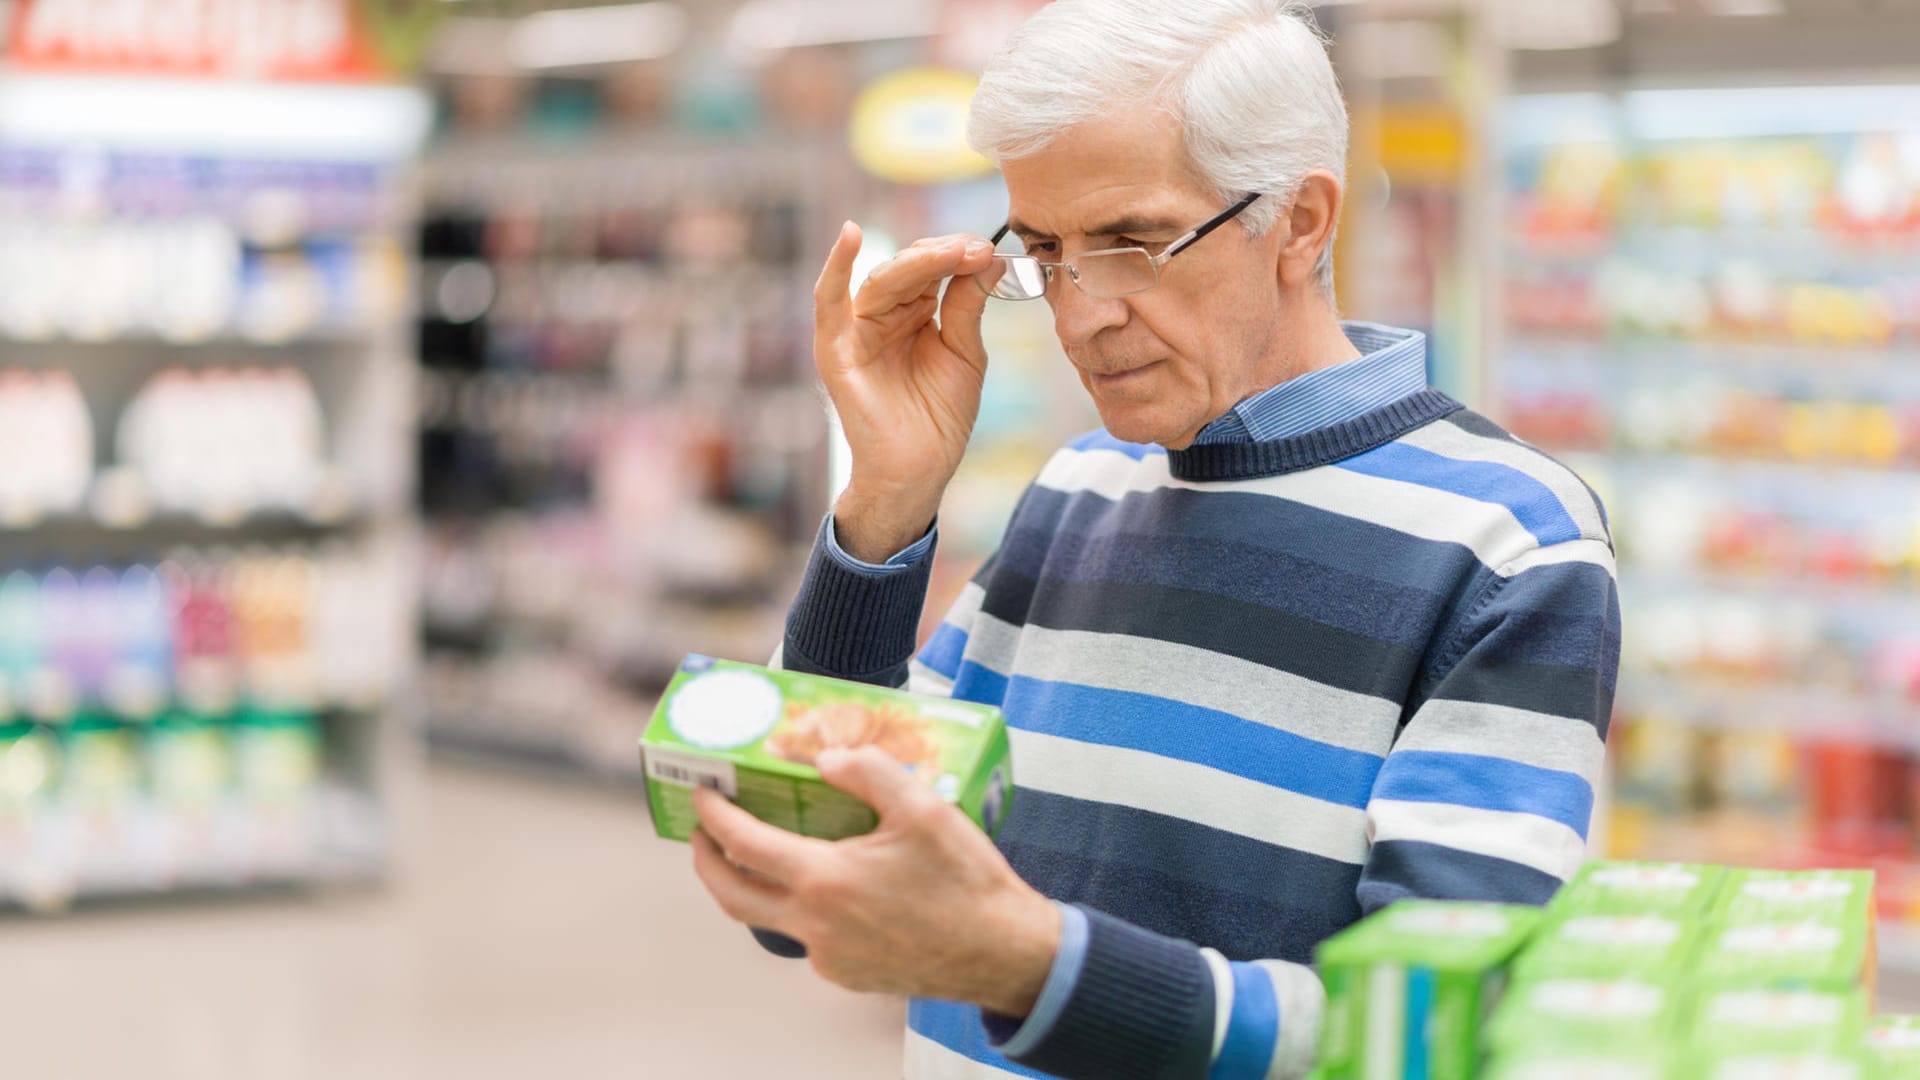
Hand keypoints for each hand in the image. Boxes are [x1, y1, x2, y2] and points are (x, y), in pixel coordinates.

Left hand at [690, 746, 1058, 1017]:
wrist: (1002, 953)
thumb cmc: (965, 879)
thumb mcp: (923, 807)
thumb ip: (867, 772)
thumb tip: (824, 759)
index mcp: (824, 881)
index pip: (743, 844)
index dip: (714, 814)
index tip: (701, 793)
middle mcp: (814, 926)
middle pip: (732, 896)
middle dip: (706, 862)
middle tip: (700, 833)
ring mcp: (829, 958)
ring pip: (769, 920)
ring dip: (754, 887)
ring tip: (761, 855)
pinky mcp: (848, 976)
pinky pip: (809, 938)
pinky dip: (802, 909)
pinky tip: (830, 887)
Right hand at [813, 224, 998, 561]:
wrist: (919, 472)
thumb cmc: (939, 420)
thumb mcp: (964, 354)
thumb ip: (967, 306)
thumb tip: (986, 258)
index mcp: (912, 314)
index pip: (930, 268)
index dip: (957, 255)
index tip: (988, 250)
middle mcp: (881, 316)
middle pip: (908, 268)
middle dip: (943, 255)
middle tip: (976, 249)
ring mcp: (856, 331)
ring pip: (882, 279)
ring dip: (918, 261)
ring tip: (952, 252)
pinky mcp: (836, 350)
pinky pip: (828, 301)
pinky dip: (835, 267)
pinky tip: (851, 235)